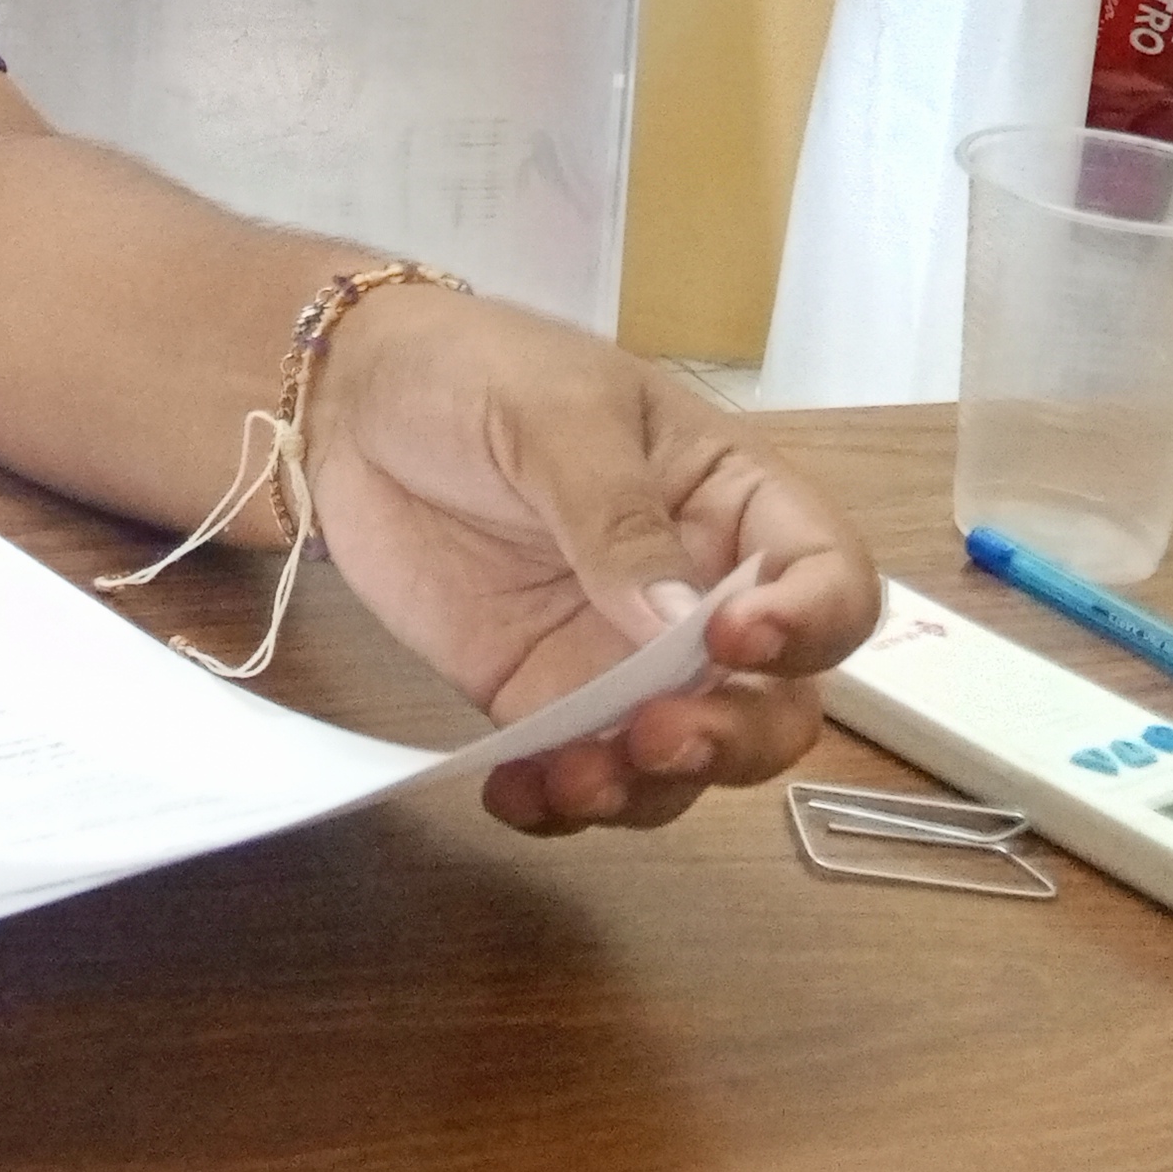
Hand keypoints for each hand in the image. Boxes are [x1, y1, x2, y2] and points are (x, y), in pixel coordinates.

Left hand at [300, 288, 878, 834]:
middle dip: (736, 739)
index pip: (828, 578)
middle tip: (658, 736)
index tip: (736, 638)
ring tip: (574, 778)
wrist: (343, 401)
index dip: (812, 624)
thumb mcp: (552, 414)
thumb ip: (616, 516)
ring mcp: (619, 655)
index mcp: (732, 503)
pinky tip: (517, 794)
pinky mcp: (540, 694)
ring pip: (686, 757)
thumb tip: (679, 628)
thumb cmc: (470, 370)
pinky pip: (581, 770)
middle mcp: (696, 594)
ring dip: (650, 788)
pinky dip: (561, 800)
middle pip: (775, 701)